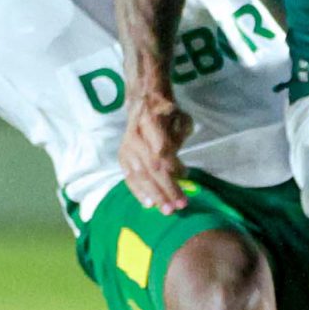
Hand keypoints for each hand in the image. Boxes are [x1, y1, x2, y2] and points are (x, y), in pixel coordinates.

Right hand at [118, 91, 191, 212]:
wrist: (142, 100)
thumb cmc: (166, 111)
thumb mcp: (180, 117)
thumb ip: (180, 140)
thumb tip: (181, 171)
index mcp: (150, 122)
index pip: (160, 149)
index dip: (172, 166)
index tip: (186, 177)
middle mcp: (135, 137)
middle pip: (151, 166)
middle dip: (166, 188)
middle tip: (180, 205)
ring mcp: (127, 148)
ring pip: (140, 175)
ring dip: (154, 194)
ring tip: (167, 210)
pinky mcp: (122, 156)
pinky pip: (129, 177)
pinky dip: (139, 192)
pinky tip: (148, 204)